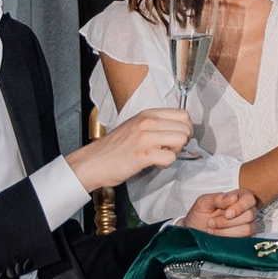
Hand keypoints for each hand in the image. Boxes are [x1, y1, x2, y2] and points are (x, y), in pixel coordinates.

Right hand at [75, 106, 194, 190]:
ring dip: (175, 152)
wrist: (92, 163)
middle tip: (168, 149)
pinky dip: (166, 164)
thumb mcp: (135, 127)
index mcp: (147, 114)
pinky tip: (154, 163)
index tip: (175, 138)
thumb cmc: (113, 148)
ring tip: (160, 155)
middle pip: (185, 127)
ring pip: (181, 140)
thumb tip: (177, 130)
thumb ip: (155, 125)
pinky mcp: (143, 154)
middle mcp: (147, 122)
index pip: (183, 114)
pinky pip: (170, 157)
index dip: (184, 128)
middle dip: (182, 141)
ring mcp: (145, 137)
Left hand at [188, 188, 257, 236]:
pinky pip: (243, 241)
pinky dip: (228, 239)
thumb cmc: (199, 215)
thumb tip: (233, 198)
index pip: (249, 198)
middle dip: (227, 222)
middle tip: (211, 222)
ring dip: (227, 231)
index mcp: (238, 198)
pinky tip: (218, 237)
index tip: (227, 214)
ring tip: (212, 230)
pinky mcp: (244, 239)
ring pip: (247, 229)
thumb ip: (218, 198)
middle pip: (249, 215)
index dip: (240, 207)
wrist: (193, 233)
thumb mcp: (204, 202)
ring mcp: (246, 226)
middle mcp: (245, 211)